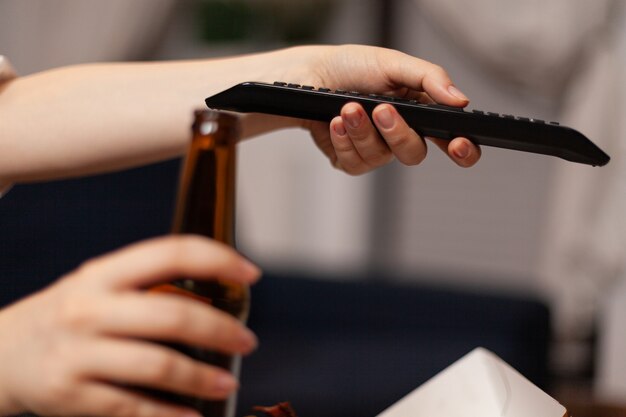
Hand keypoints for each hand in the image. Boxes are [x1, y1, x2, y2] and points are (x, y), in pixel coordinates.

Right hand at [0, 236, 259, 416]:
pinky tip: (194, 416)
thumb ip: (146, 284)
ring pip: (158, 364)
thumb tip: (217, 291)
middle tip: (248, 341)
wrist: (2, 354)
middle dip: (220, 329)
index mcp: (103, 273)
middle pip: (172, 314)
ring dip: (202, 377)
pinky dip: (171, 416)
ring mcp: (77, 353)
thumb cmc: (69, 316)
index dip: (218, 259)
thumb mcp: (99, 286)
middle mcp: (88, 308)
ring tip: (228, 381)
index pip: (170, 252)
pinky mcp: (70, 395)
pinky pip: (133, 408)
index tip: (252, 274)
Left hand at [268, 45, 480, 173]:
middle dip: (396, 132)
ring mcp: (375, 150)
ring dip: (361, 131)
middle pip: (413, 153)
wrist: (310, 76)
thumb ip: (430, 78)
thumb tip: (460, 99)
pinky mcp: (350, 160)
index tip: (458, 144)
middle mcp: (400, 135)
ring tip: (347, 107)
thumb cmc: (352, 67)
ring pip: (380, 158)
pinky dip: (343, 140)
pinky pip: (354, 164)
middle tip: (381, 109)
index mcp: (420, 112)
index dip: (463, 150)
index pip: (451, 140)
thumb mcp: (393, 63)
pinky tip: (335, 123)